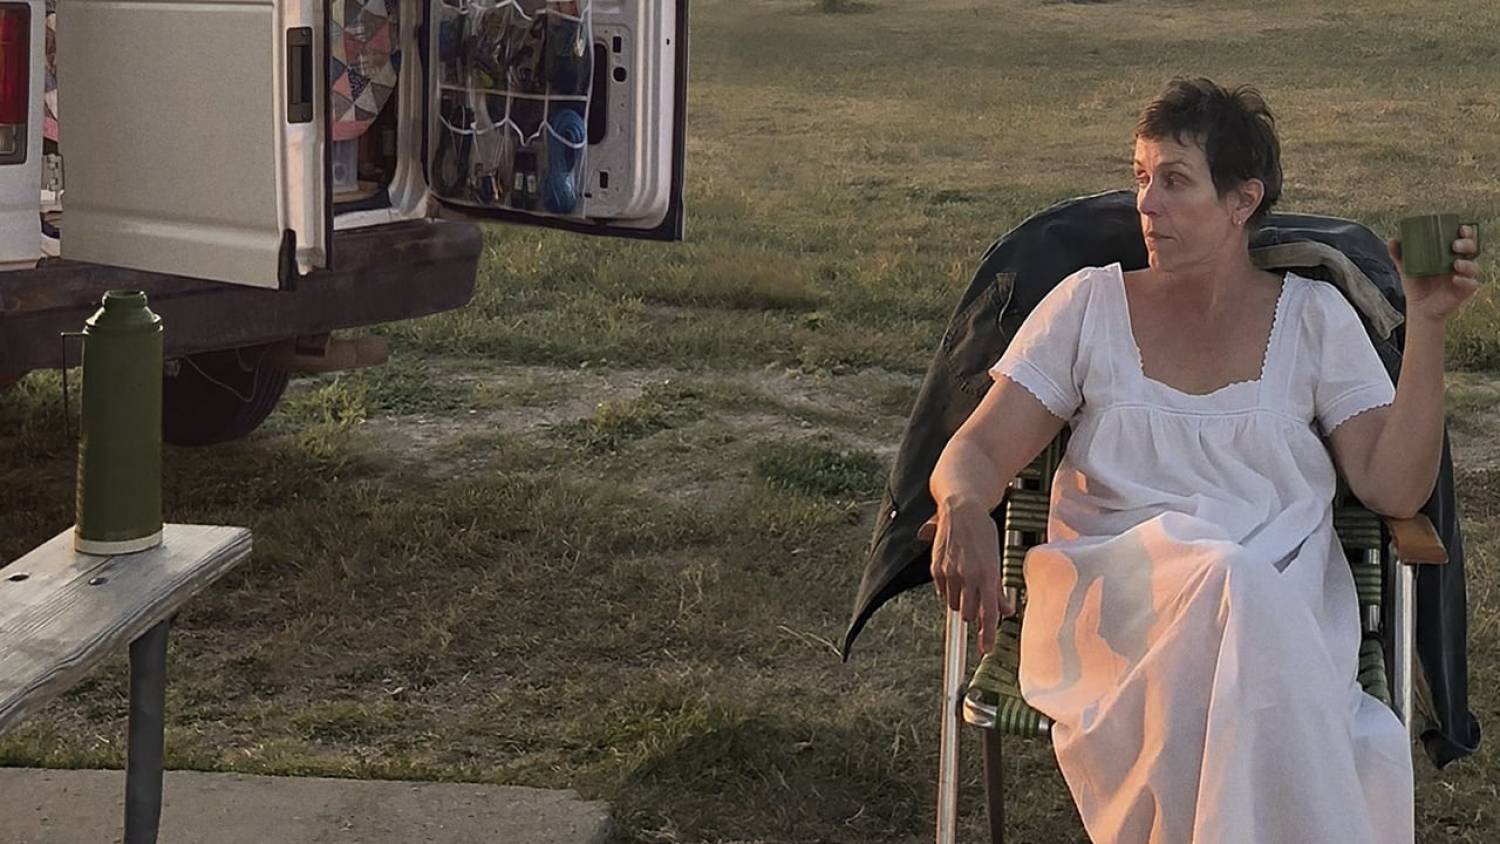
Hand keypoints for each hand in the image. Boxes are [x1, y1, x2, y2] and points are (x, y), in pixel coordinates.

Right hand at [925, 505, 1011, 652]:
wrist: (962, 510)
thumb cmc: (983, 533)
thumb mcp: (996, 559)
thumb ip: (999, 589)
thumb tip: (1006, 610)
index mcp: (988, 575)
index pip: (988, 613)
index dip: (987, 634)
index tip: (985, 648)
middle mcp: (969, 576)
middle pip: (968, 614)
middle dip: (973, 613)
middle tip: (977, 605)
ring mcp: (950, 573)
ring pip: (954, 605)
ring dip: (960, 600)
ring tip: (966, 581)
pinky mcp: (937, 569)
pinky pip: (942, 592)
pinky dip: (949, 590)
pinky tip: (955, 574)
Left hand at [1388, 224, 1482, 323]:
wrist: (1418, 307)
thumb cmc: (1416, 285)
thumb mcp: (1406, 268)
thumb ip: (1399, 254)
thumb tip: (1392, 240)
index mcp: (1449, 254)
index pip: (1463, 239)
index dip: (1466, 232)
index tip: (1459, 228)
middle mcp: (1460, 263)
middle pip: (1472, 249)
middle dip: (1468, 244)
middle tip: (1455, 245)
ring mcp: (1464, 277)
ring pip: (1474, 266)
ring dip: (1467, 263)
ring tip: (1455, 263)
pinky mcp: (1465, 291)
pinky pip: (1471, 284)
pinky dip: (1465, 280)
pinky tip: (1455, 279)